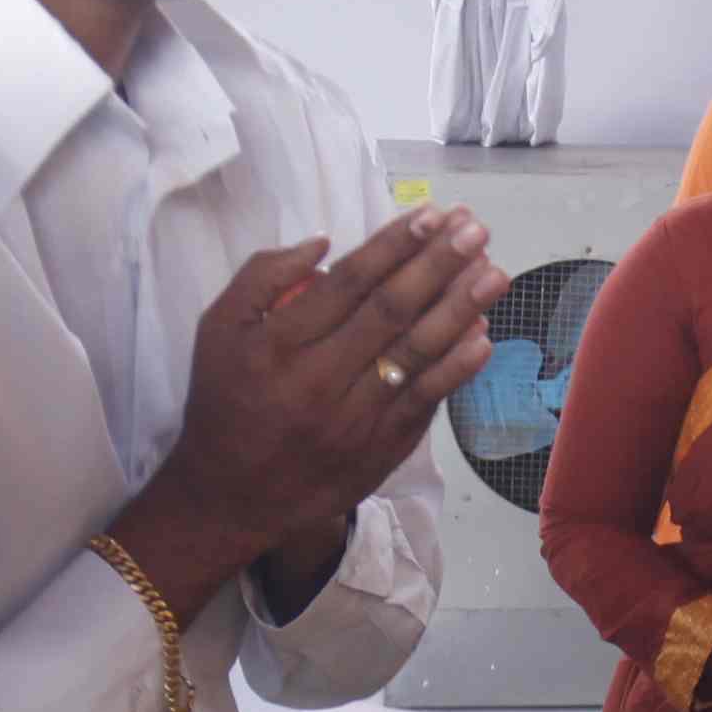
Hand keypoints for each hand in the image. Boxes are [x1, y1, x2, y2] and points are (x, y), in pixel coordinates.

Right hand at [128, 212, 500, 606]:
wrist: (230, 496)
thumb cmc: (226, 400)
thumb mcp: (217, 329)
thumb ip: (261, 277)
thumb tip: (322, 243)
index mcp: (280, 343)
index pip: (348, 284)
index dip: (393, 247)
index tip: (430, 215)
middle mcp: (320, 379)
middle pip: (390, 312)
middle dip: (438, 265)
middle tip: (475, 230)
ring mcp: (354, 418)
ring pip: (415, 355)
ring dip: (460, 311)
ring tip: (494, 274)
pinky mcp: (378, 449)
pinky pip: (424, 402)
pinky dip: (456, 369)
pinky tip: (483, 337)